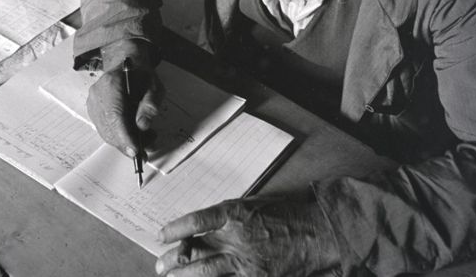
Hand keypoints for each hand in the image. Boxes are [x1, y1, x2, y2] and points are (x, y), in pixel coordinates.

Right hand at [86, 39, 163, 156]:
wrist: (126, 62)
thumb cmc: (141, 73)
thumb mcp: (154, 85)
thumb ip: (150, 103)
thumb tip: (143, 125)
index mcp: (111, 83)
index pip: (115, 115)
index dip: (124, 136)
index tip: (135, 151)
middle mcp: (97, 93)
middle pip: (109, 127)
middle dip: (127, 143)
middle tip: (146, 151)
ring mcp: (93, 102)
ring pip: (106, 132)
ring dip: (124, 142)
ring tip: (145, 141)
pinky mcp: (94, 110)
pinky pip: (104, 129)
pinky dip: (119, 136)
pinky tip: (134, 136)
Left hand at [155, 197, 339, 276]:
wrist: (315, 232)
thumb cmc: (285, 213)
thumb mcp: (253, 204)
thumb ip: (228, 216)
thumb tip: (204, 227)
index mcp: (234, 213)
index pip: (196, 221)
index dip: (175, 229)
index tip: (161, 234)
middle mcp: (236, 238)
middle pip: (195, 250)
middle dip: (174, 258)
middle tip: (160, 264)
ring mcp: (246, 262)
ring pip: (207, 271)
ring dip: (185, 275)